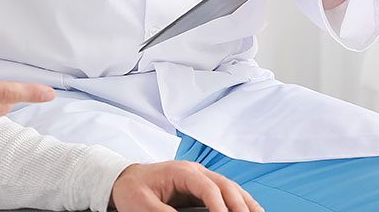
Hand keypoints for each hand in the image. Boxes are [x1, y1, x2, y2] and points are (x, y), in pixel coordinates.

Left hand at [110, 161, 262, 211]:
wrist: (125, 180)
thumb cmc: (132, 190)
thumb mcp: (143, 205)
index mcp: (180, 171)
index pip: (208, 187)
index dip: (219, 205)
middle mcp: (195, 171)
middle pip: (225, 185)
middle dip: (239, 205)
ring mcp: (201, 178)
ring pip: (231, 188)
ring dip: (246, 203)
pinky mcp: (202, 188)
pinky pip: (226, 194)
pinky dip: (241, 203)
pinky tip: (252, 211)